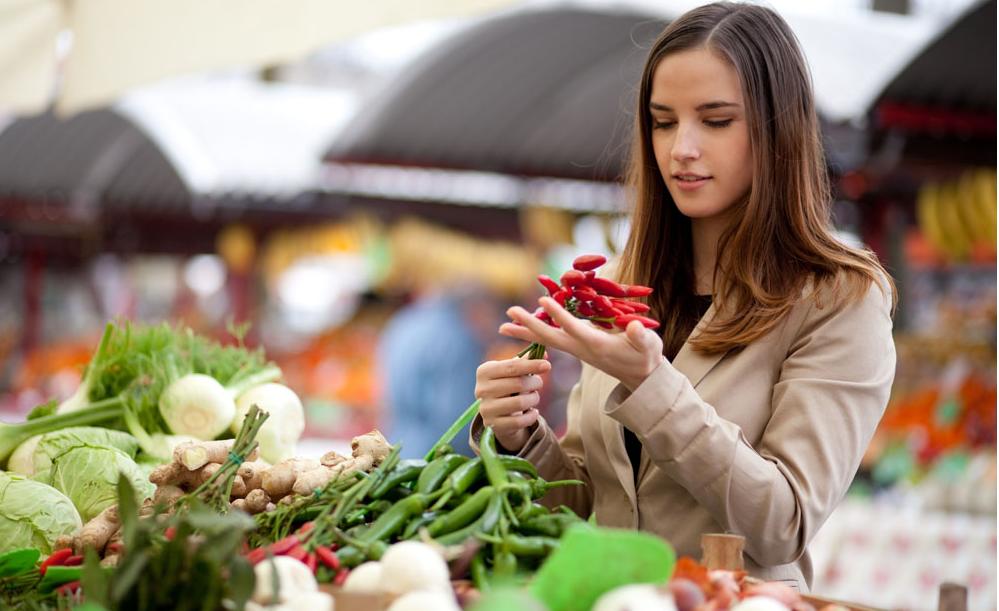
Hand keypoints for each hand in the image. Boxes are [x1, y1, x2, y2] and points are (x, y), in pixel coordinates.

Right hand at [475, 356, 550, 452]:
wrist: (496, 412)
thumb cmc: (507, 385)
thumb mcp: (513, 371)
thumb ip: (526, 361)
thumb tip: (545, 353)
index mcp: (484, 371)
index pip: (512, 366)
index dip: (532, 365)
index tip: (548, 365)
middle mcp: (481, 389)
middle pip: (517, 384)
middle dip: (534, 382)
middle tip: (539, 383)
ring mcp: (486, 408)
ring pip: (520, 403)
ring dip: (534, 399)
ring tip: (534, 397)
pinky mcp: (492, 424)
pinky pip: (519, 421)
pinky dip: (531, 416)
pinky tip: (533, 412)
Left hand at [500, 296, 664, 391]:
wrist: (641, 376)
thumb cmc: (646, 357)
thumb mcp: (649, 346)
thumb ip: (641, 337)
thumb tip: (634, 328)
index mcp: (597, 345)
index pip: (573, 328)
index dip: (558, 314)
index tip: (542, 300)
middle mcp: (582, 349)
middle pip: (551, 337)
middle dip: (529, 324)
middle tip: (509, 312)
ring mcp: (577, 350)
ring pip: (547, 339)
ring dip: (526, 331)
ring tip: (504, 323)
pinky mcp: (577, 348)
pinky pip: (553, 339)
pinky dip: (537, 333)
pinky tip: (524, 327)